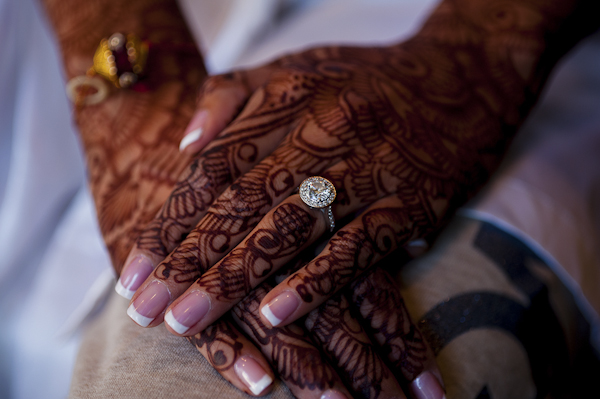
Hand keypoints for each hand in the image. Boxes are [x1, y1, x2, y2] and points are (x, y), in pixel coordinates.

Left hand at [119, 0, 587, 335]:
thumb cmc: (369, 79)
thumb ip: (235, 97)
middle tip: (145, 310)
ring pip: (287, 229)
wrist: (464, 74)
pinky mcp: (411, 201)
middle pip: (239, 204)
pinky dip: (313, 283)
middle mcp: (322, 131)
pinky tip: (274, 315)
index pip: (212, 167)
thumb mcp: (296, 68)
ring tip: (188, 322)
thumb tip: (186, 144)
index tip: (135, 271)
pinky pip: (356, 248)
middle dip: (187, 262)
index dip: (169, 221)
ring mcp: (368, 167)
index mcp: (288, 99)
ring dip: (234, 280)